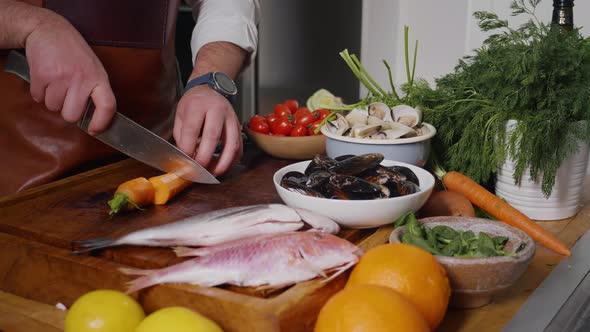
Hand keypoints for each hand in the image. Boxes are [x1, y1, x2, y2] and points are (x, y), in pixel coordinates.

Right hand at [24, 12, 115, 134]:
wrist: (50, 30)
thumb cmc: (74, 52)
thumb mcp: (94, 68)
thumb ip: (95, 90)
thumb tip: (94, 118)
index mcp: (99, 78)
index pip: (107, 105)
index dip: (102, 122)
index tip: (94, 130)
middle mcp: (81, 79)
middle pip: (71, 115)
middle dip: (67, 112)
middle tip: (67, 99)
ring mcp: (60, 77)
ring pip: (53, 107)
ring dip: (52, 100)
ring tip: (56, 83)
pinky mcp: (41, 75)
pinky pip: (38, 98)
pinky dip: (39, 92)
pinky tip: (45, 78)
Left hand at [174, 85, 242, 175]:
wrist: (209, 90)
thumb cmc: (193, 104)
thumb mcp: (180, 115)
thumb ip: (181, 136)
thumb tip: (185, 158)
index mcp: (198, 105)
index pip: (192, 129)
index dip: (187, 148)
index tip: (184, 161)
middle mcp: (217, 109)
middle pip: (213, 136)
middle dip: (205, 157)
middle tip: (198, 170)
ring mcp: (231, 118)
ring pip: (232, 143)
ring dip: (223, 162)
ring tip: (214, 173)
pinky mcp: (239, 127)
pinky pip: (239, 147)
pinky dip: (233, 160)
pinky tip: (224, 167)